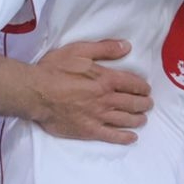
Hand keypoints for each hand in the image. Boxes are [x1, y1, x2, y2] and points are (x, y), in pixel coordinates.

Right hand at [27, 39, 151, 144]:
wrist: (35, 93)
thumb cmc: (54, 69)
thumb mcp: (78, 50)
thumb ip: (104, 49)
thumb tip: (126, 47)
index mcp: (105, 79)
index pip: (132, 84)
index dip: (142, 87)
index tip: (146, 89)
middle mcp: (106, 99)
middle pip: (132, 103)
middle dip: (144, 103)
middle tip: (148, 104)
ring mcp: (98, 116)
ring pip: (125, 119)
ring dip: (138, 119)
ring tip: (143, 118)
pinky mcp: (89, 130)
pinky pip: (112, 136)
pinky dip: (124, 137)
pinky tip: (131, 137)